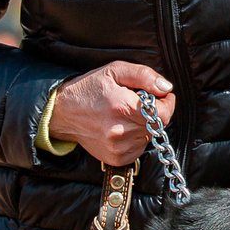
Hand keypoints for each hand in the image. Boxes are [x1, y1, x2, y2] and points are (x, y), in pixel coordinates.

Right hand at [47, 61, 178, 167]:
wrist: (63, 112)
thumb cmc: (89, 88)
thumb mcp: (115, 70)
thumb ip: (144, 76)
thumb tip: (166, 87)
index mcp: (123, 107)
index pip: (164, 114)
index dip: (167, 103)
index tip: (161, 97)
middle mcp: (121, 131)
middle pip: (157, 125)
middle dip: (153, 113)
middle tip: (135, 103)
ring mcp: (118, 148)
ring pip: (148, 137)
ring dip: (143, 126)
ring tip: (124, 116)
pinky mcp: (116, 158)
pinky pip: (138, 148)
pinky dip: (135, 138)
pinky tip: (120, 128)